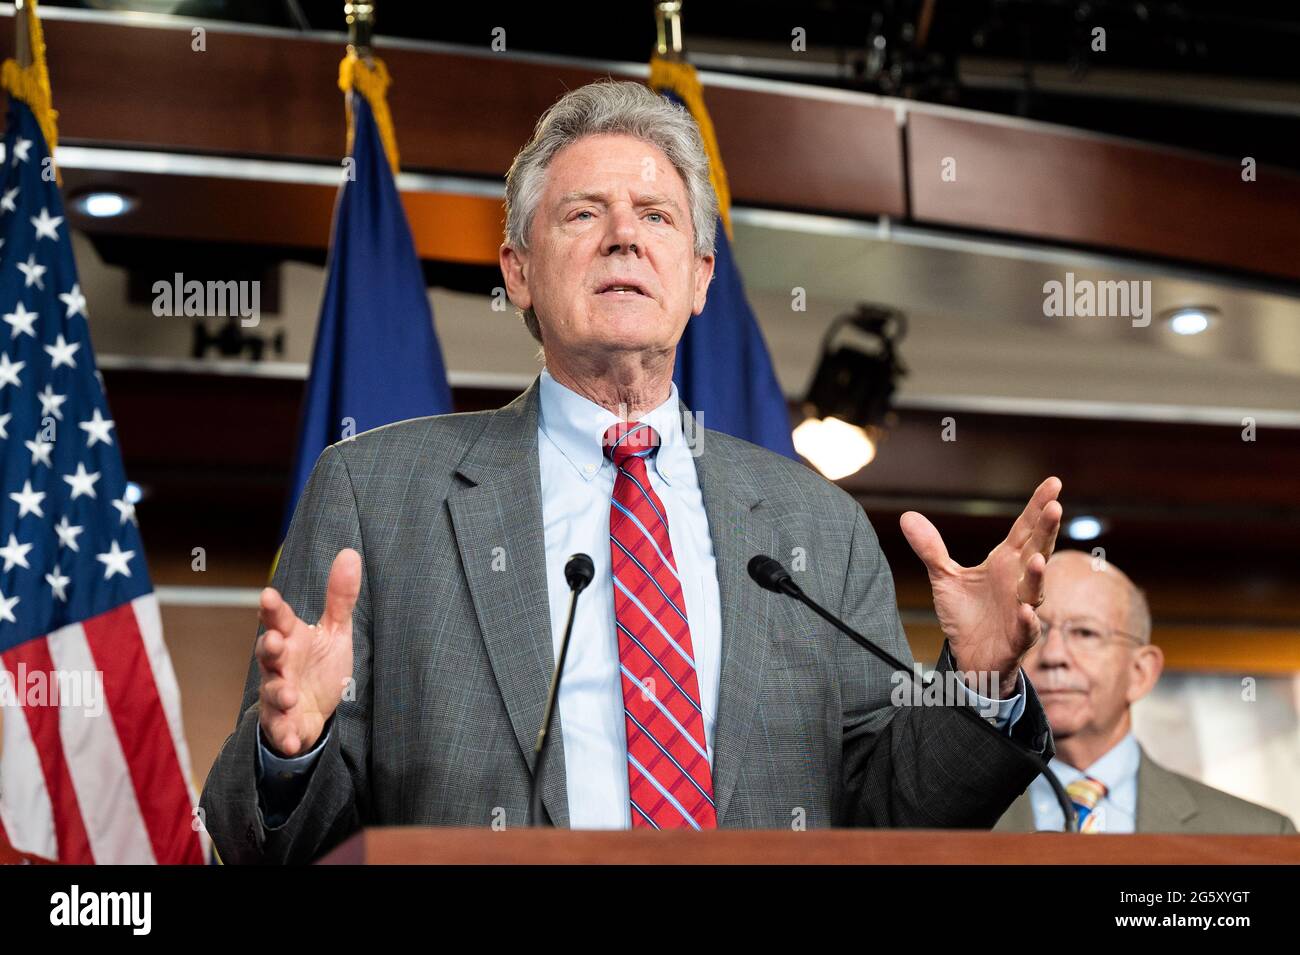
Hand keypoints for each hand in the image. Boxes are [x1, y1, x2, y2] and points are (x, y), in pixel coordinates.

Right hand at [256, 548, 359, 755]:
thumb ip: (340, 597)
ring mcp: (277, 694)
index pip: (278, 619)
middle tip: (273, 641)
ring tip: (287, 694)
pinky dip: (285, 734)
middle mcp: (279, 665)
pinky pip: (281, 729)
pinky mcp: (283, 723)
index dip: (272, 608)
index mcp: (291, 638)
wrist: (315, 711)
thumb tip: (350, 553)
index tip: (267, 596)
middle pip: (268, 653)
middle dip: (268, 647)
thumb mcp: (336, 630)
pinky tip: (292, 739)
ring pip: (271, 691)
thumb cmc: (319, 665)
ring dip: (277, 692)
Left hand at [900, 477, 1061, 697]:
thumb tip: (907, 515)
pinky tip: (1026, 612)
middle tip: (1055, 507)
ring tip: (1039, 559)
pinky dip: (1028, 621)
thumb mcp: (944, 578)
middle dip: (1046, 531)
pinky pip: (1026, 628)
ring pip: (1035, 590)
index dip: (1038, 506)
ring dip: (1039, 575)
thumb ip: (930, 548)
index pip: (1025, 529)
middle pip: (1037, 550)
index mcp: (1005, 563)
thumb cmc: (967, 615)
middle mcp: (1018, 582)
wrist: (969, 657)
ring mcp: (1021, 609)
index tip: (1054, 482)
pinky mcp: (1017, 637)